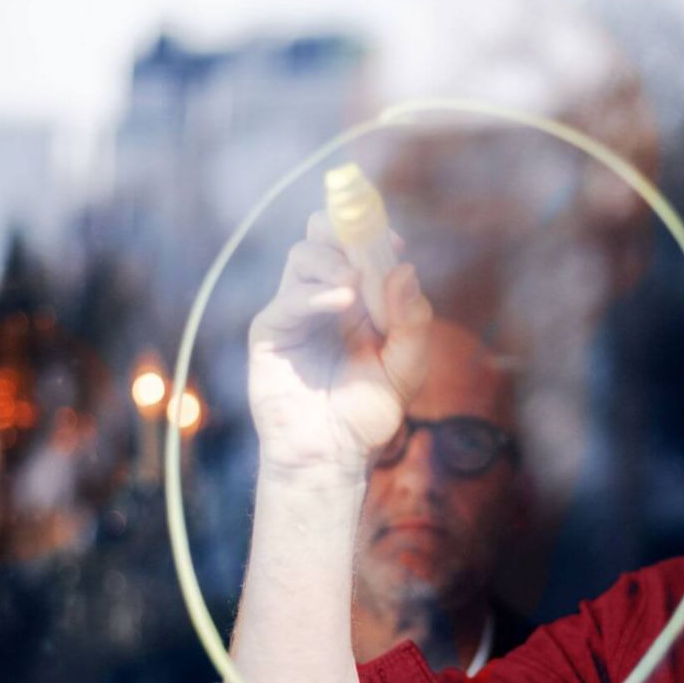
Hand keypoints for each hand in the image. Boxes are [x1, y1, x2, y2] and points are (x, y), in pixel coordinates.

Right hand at [248, 213, 431, 480]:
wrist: (333, 454)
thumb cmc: (368, 414)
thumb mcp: (407, 367)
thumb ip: (412, 322)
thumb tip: (405, 269)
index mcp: (358, 299)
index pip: (359, 246)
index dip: (375, 233)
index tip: (395, 241)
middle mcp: (324, 296)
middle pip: (321, 235)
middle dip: (342, 228)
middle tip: (365, 244)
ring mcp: (295, 312)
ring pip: (301, 256)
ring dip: (331, 259)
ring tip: (355, 284)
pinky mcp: (271, 332)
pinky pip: (287, 299)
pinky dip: (316, 294)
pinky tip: (343, 301)